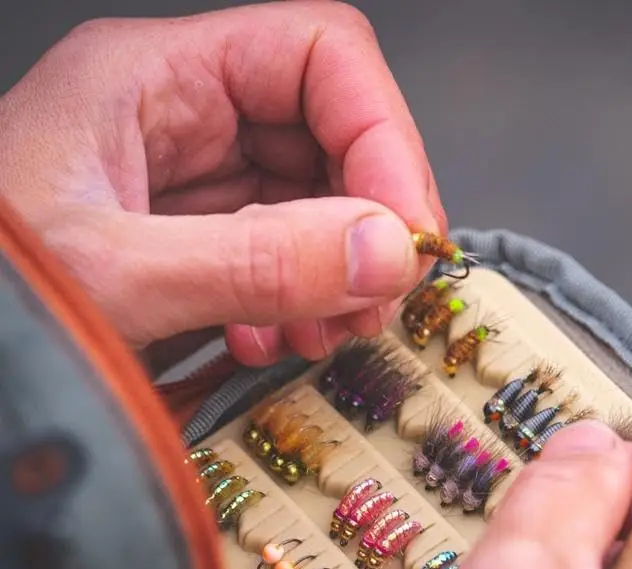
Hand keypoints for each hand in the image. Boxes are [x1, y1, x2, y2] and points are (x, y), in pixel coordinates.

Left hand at [0, 1, 444, 364]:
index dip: (383, 136)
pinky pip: (285, 258)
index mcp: (152, 78)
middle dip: (369, 221)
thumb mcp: (117, 276)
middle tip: (375, 299)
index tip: (407, 231)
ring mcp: (192, 187)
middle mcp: (180, 121)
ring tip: (325, 333)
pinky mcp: (196, 247)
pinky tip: (276, 344)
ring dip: (342, 273)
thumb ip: (255, 262)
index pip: (319, 56)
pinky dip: (303, 304)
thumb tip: (386, 250)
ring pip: (318, 203)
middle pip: (331, 134)